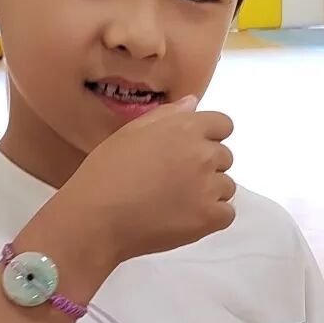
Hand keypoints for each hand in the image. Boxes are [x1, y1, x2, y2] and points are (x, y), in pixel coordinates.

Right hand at [56, 96, 235, 263]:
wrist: (97, 217)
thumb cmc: (105, 173)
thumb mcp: (130, 133)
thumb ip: (166, 115)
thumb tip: (193, 103)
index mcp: (185, 127)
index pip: (223, 125)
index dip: (208, 138)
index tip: (188, 153)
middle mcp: (203, 153)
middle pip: (225, 157)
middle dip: (206, 167)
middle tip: (174, 182)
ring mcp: (208, 186)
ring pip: (226, 186)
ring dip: (209, 193)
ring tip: (176, 203)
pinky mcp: (209, 217)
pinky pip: (226, 214)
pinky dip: (211, 217)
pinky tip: (184, 218)